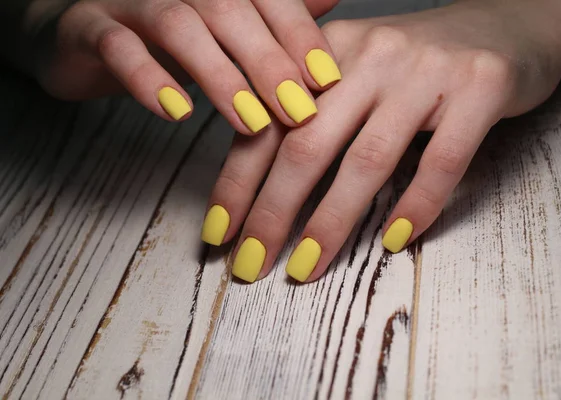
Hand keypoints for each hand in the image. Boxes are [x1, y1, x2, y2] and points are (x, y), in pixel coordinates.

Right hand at [29, 0, 340, 132]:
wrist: (83, 32)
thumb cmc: (167, 37)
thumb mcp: (226, 29)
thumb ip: (274, 14)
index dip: (299, 36)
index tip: (328, 81)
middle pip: (230, 11)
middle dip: (269, 63)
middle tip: (298, 111)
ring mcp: (131, 0)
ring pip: (180, 26)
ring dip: (220, 76)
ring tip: (250, 122)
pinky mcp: (91, 27)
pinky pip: (120, 47)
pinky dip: (149, 79)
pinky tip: (177, 112)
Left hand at [202, 0, 560, 281]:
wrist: (504, 25)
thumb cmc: (414, 63)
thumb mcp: (352, 71)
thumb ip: (308, 110)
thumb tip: (254, 177)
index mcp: (327, 51)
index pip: (269, 123)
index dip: (238, 182)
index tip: (220, 234)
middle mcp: (371, 54)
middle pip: (308, 145)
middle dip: (273, 212)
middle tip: (251, 263)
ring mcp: (426, 71)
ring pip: (367, 159)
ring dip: (331, 221)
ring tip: (307, 266)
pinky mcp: (480, 88)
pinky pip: (442, 160)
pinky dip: (416, 204)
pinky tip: (393, 240)